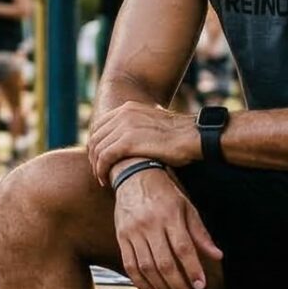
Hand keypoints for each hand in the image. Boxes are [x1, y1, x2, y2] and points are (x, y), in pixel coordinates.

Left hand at [86, 101, 201, 186]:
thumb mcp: (153, 124)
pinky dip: (101, 170)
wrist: (194, 136)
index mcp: (128, 108)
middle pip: (95, 137)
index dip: (97, 144)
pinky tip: (106, 180)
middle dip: (94, 156)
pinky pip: (104, 157)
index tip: (100, 159)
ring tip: (103, 179)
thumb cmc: (179, 136)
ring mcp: (124, 126)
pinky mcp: (128, 142)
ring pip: (97, 148)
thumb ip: (139, 128)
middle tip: (100, 172)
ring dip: (97, 166)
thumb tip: (133, 142)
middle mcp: (123, 113)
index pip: (99, 125)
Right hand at [111, 169, 221, 288]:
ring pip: (146, 267)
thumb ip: (200, 233)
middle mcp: (150, 225)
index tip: (201, 286)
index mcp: (169, 215)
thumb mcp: (187, 207)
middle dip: (178, 286)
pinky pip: (130, 265)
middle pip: (164, 263)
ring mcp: (133, 232)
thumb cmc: (164, 193)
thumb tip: (217, 255)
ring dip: (160, 288)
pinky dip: (140, 282)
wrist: (133, 175)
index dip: (192, 269)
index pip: (183, 248)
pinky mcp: (121, 237)